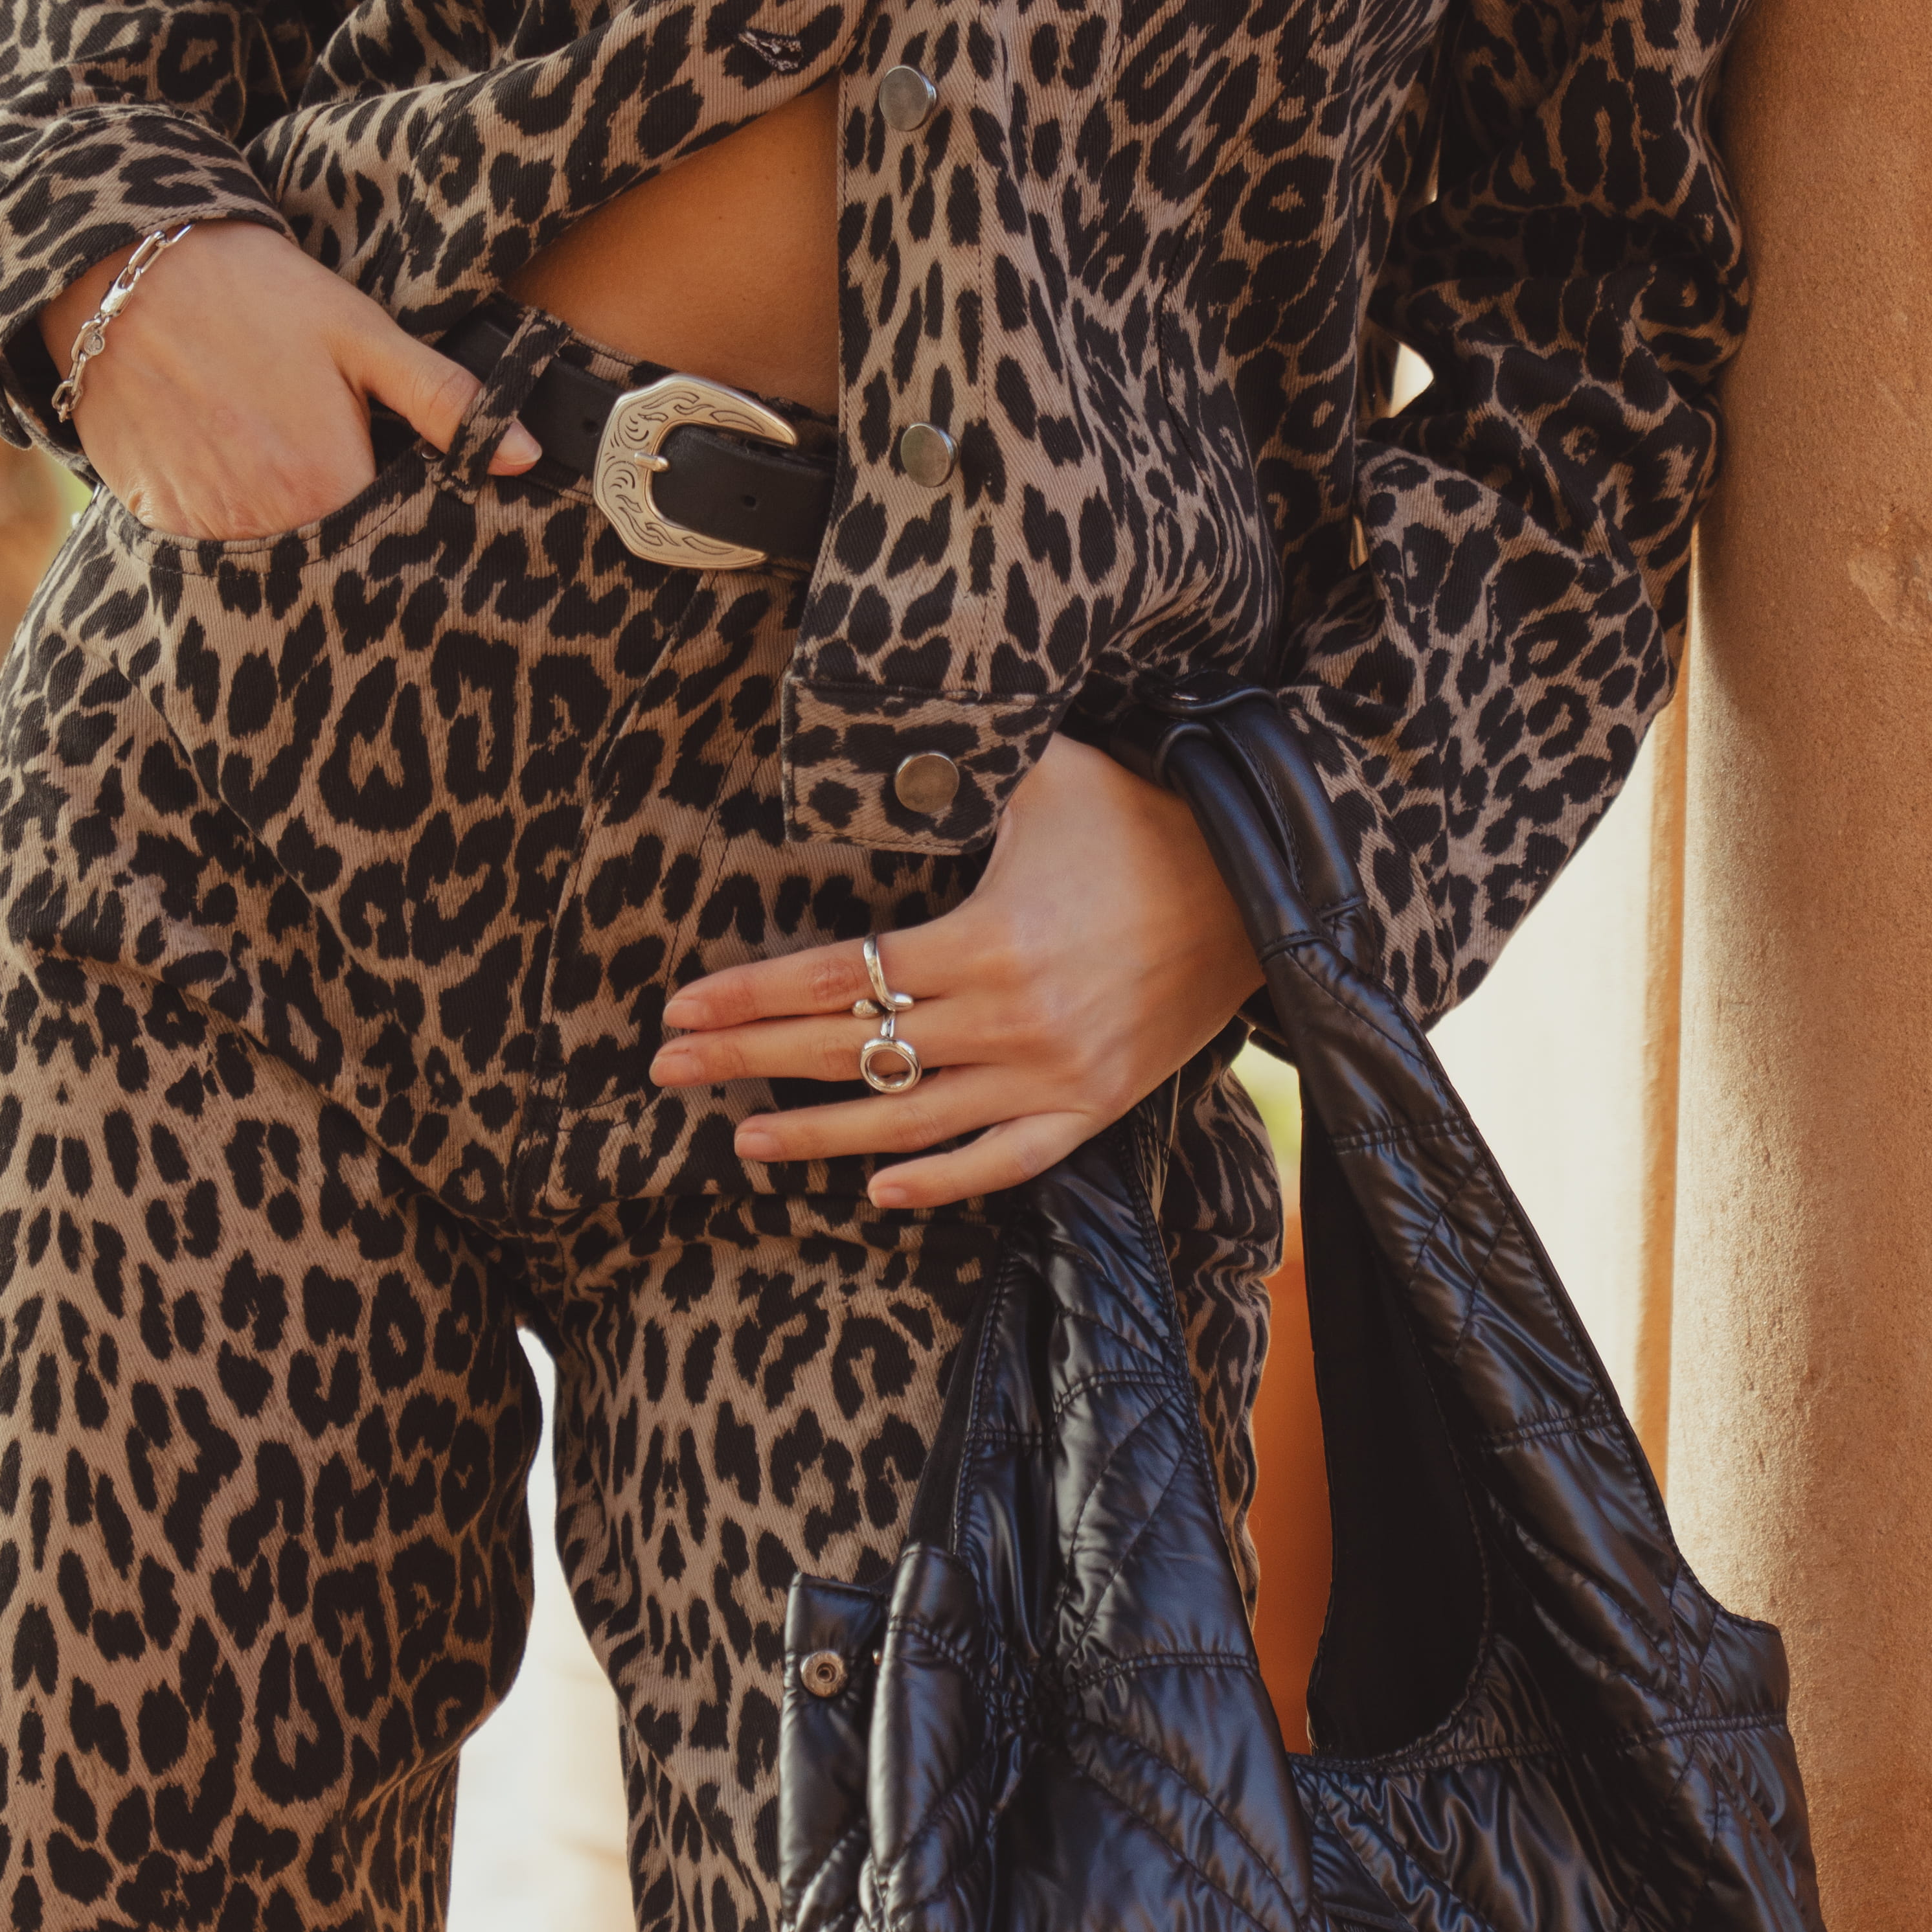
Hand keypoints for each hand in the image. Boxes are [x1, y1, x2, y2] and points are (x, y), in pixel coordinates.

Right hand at [43, 223, 537, 535]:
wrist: (129, 274)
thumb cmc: (257, 295)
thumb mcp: (363, 334)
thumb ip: (446, 402)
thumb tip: (527, 458)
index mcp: (324, 484)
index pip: (390, 545)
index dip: (406, 529)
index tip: (408, 504)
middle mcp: (262, 523)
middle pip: (329, 563)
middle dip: (350, 542)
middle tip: (349, 490)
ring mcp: (202, 528)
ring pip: (269, 562)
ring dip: (291, 537)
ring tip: (290, 478)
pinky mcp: (156, 520)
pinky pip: (210, 550)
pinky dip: (232, 528)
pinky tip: (239, 478)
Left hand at [653, 731, 1260, 1210]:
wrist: (1265, 885)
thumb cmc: (1143, 813)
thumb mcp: (1043, 770)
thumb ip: (947, 768)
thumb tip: (856, 740)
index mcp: (987, 938)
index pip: (837, 977)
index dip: (749, 993)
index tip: (680, 1003)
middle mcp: (1011, 1020)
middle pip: (852, 1052)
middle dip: (748, 1060)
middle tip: (666, 1068)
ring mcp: (1053, 1076)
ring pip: (910, 1124)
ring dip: (817, 1134)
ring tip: (739, 1136)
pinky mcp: (1095, 1106)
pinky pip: (1004, 1161)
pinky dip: (939, 1184)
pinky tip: (875, 1191)